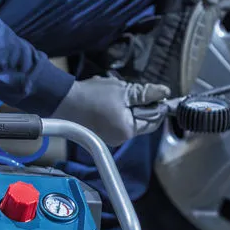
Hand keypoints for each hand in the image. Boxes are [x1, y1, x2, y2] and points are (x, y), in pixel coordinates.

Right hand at [51, 75, 170, 146]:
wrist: (64, 101)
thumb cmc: (93, 96)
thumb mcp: (124, 91)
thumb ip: (146, 94)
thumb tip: (165, 93)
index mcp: (129, 130)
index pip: (154, 119)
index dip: (159, 105)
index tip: (158, 93)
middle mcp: (121, 138)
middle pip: (143, 121)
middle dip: (142, 105)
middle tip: (133, 90)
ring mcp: (112, 138)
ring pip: (131, 120)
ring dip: (129, 106)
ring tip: (117, 93)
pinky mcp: (103, 133)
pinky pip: (119, 121)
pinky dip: (119, 110)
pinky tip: (109, 100)